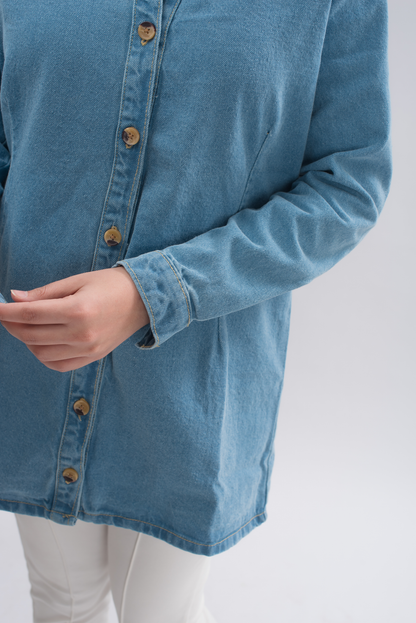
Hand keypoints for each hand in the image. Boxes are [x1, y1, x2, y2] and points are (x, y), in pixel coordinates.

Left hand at [0, 267, 149, 371]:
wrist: (144, 300)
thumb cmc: (111, 285)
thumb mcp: (77, 280)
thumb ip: (45, 293)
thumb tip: (15, 299)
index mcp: (77, 310)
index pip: (30, 315)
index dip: (6, 312)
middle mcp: (81, 334)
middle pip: (31, 336)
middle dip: (11, 325)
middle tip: (5, 315)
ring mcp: (87, 349)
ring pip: (41, 353)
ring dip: (26, 341)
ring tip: (25, 327)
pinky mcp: (92, 357)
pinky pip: (58, 365)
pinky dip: (43, 355)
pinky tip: (41, 342)